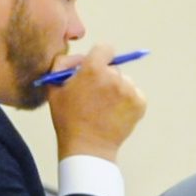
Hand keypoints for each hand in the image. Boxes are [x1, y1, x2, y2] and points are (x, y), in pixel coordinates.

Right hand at [47, 44, 146, 161]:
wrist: (88, 146)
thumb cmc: (68, 118)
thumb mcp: (54, 87)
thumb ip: (64, 64)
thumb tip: (80, 58)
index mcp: (94, 69)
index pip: (105, 48)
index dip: (99, 56)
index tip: (96, 66)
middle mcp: (115, 76)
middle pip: (113, 68)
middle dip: (105, 77)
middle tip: (95, 95)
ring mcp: (130, 90)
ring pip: (124, 81)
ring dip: (117, 89)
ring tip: (104, 107)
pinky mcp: (140, 103)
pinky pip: (135, 94)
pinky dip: (127, 101)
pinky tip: (114, 112)